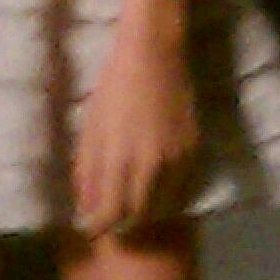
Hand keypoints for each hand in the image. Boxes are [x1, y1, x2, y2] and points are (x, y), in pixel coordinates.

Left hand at [74, 24, 200, 238]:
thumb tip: (85, 209)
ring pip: (164, 210)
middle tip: (111, 219)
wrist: (155, 52)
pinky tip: (154, 189)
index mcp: (119, 158)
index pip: (110, 215)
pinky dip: (167, 199)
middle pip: (139, 219)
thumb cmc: (113, 86)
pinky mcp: (195, 151)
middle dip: (122, 225)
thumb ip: (87, 172)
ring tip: (132, 206)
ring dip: (146, 214)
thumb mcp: (91, 128)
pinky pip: (182, 191)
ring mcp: (177, 160)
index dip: (98, 227)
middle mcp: (151, 165)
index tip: (90, 227)